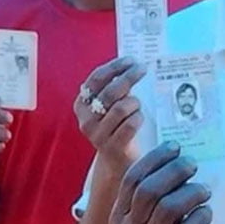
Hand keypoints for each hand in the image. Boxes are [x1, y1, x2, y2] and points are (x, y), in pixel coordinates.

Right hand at [74, 57, 146, 171]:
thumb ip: (115, 89)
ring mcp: (98, 135)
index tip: (131, 60)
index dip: (115, 67)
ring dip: (135, 102)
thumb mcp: (110, 107)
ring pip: (121, 107)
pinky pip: (131, 124)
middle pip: (110, 91)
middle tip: (143, 69)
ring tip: (138, 106)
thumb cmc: (118, 128)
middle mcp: (86, 120)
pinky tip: (139, 118)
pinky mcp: (113, 147)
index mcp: (81, 105)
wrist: (118, 163)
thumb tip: (132, 64)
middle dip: (129, 77)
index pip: (96, 79)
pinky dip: (139, 117)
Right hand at [110, 142, 211, 223]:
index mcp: (119, 216)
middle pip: (148, 191)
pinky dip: (201, 215)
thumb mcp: (151, 215)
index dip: (155, 158)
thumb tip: (174, 150)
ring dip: (191, 192)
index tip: (175, 147)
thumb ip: (155, 187)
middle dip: (174, 171)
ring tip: (204, 190)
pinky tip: (206, 211)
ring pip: (169, 209)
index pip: (132, 179)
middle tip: (192, 164)